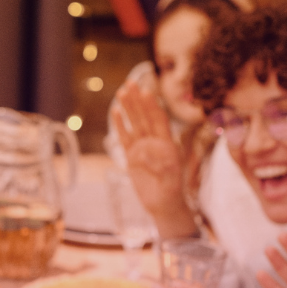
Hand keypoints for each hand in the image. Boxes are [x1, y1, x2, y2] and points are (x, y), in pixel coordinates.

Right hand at [112, 81, 193, 236]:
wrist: (163, 205)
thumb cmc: (171, 192)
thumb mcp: (170, 179)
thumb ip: (159, 164)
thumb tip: (144, 152)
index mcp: (167, 144)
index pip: (158, 120)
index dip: (152, 106)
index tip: (146, 91)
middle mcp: (155, 142)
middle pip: (145, 117)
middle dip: (138, 100)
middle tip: (130, 83)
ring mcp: (143, 148)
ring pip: (134, 123)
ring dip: (128, 108)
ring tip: (121, 91)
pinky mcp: (132, 156)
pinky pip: (125, 137)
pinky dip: (120, 124)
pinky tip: (115, 111)